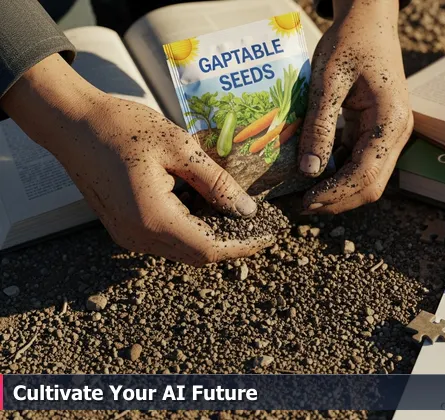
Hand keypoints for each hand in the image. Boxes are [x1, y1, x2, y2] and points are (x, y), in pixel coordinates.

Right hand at [1, 54, 273, 264]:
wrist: (72, 123)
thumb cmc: (122, 127)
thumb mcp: (179, 147)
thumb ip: (216, 182)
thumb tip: (245, 210)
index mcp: (153, 219)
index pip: (209, 248)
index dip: (242, 246)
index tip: (267, 235)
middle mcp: (138, 236)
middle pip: (196, 255)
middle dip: (231, 241)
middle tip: (258, 222)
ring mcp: (127, 236)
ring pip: (181, 249)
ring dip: (210, 234)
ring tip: (235, 209)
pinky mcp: (124, 227)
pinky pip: (165, 239)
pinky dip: (190, 227)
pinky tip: (204, 203)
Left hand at [297, 0, 412, 213]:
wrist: (370, 21)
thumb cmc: (350, 42)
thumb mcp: (328, 80)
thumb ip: (320, 125)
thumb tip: (308, 170)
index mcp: (391, 120)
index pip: (365, 173)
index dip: (335, 194)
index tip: (305, 201)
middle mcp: (398, 132)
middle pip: (372, 184)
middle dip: (338, 200)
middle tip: (301, 205)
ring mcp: (392, 133)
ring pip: (369, 178)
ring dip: (339, 190)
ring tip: (304, 193)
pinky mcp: (381, 130)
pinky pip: (363, 161)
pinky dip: (341, 172)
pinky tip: (316, 171)